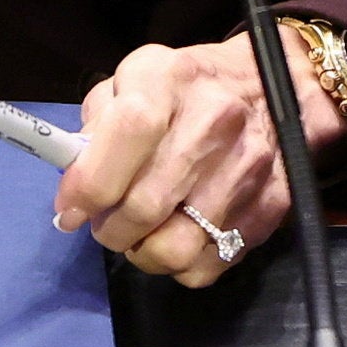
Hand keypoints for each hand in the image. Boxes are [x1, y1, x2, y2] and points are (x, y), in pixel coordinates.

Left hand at [58, 34, 342, 287]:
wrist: (277, 87)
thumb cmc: (189, 87)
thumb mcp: (136, 79)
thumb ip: (99, 123)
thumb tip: (74, 184)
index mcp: (171, 80)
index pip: (129, 134)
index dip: (89, 184)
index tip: (70, 211)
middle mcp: (214, 124)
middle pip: (146, 206)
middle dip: (109, 228)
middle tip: (105, 222)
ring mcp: (247, 170)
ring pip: (174, 250)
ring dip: (142, 253)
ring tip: (140, 235)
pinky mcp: (270, 208)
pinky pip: (205, 268)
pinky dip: (179, 265)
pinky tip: (176, 238)